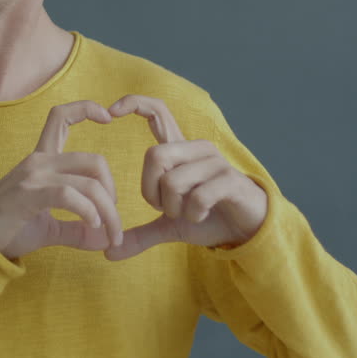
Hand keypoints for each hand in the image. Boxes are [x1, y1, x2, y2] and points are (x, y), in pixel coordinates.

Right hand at [0, 100, 123, 259]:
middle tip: (114, 222)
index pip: (61, 118)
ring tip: (110, 235)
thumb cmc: (8, 231)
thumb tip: (104, 238)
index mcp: (42, 161)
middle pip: (95, 161)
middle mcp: (39, 162)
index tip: (108, 116)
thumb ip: (77, 229)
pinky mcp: (29, 194)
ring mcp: (34, 176)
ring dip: (108, 212)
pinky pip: (69, 195)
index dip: (86, 109)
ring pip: (89, 183)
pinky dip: (89, 211)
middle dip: (113, 192)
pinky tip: (93, 226)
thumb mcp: (48, 228)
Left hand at [105, 95, 266, 259]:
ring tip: (188, 213)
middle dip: (152, 192)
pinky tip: (202, 216)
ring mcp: (214, 162)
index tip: (110, 111)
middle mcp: (197, 149)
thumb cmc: (209, 218)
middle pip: (154, 156)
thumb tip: (108, 253)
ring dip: (175, 208)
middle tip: (167, 208)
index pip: (157, 111)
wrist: (248, 230)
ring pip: (173, 181)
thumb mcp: (171, 226)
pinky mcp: (230, 180)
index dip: (134, 104)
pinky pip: (197, 197)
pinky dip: (193, 214)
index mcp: (180, 151)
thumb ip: (141, 235)